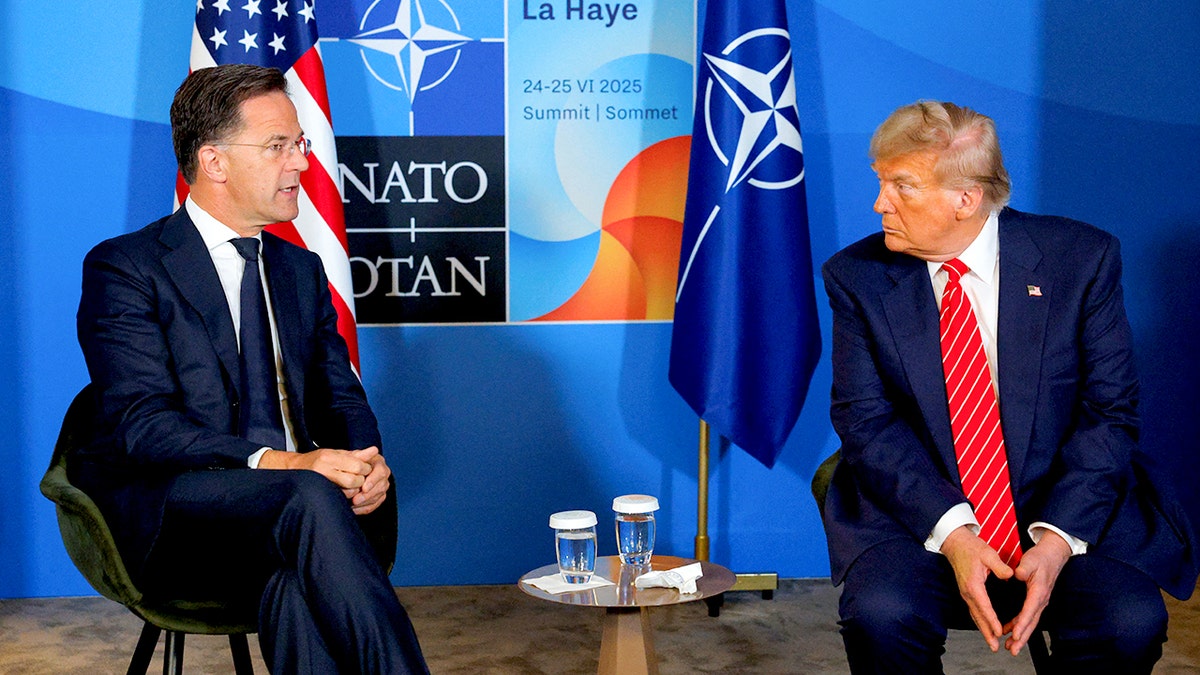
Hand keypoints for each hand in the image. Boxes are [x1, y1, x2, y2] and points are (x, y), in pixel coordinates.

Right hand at [258, 446, 372, 490]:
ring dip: (354, 491)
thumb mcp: (336, 453)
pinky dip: (346, 497)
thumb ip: (355, 454)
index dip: (365, 469)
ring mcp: (320, 482)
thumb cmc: (317, 460)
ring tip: (353, 486)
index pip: (357, 465)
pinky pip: (339, 498)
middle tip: (360, 479)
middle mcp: (324, 468)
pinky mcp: (320, 492)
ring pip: (347, 491)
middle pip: (354, 480)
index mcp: (329, 456)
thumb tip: (375, 450)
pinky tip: (346, 493)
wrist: (293, 470)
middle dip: (361, 481)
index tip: (365, 469)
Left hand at [349, 447, 389, 515]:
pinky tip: (354, 509)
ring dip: (365, 502)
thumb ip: (362, 455)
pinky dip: (364, 508)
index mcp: (379, 462)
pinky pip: (375, 505)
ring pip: (379, 497)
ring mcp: (382, 486)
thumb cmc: (349, 462)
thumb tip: (374, 449)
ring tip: (352, 504)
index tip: (364, 487)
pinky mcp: (378, 496)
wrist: (346, 470)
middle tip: (356, 500)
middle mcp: (383, 474)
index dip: (373, 480)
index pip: (381, 472)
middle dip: (368, 495)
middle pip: (382, 486)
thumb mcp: (353, 457)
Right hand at [941, 525, 1014, 651]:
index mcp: (973, 584)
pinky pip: (973, 610)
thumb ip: (999, 566)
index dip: (992, 620)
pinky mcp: (966, 591)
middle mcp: (967, 592)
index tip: (999, 632)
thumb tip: (1010, 575)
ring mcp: (965, 592)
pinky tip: (985, 627)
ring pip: (974, 615)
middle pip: (977, 616)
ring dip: (983, 630)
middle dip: (986, 632)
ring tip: (991, 642)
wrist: (955, 543)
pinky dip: (980, 621)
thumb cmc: (971, 547)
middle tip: (995, 646)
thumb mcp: (988, 554)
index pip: (984, 606)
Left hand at [1003, 530, 1070, 655]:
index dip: (1022, 624)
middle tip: (1013, 649)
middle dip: (1022, 637)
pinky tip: (1011, 631)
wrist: (1053, 554)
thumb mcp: (1030, 560)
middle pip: (1031, 623)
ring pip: (1030, 622)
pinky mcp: (1036, 600)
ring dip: (1021, 635)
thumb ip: (1023, 568)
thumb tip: (1016, 574)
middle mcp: (1041, 599)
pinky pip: (1028, 616)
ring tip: (1011, 646)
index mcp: (1039, 591)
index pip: (1029, 611)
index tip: (1015, 634)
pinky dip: (1020, 625)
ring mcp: (1040, 601)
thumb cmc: (1041, 558)